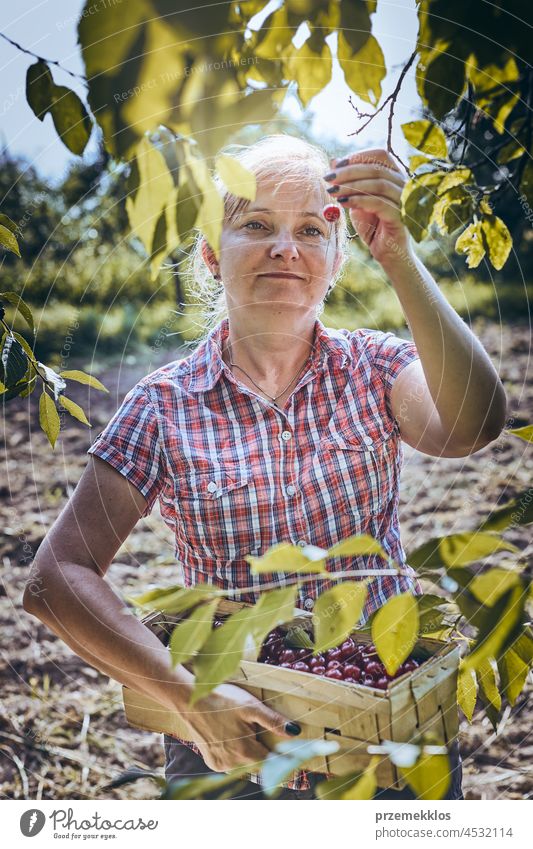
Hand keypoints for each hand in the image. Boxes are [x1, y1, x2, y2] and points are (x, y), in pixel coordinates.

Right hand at [183, 683, 297, 772]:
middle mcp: (233, 764)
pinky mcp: (211, 761)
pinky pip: (231, 761)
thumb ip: (273, 721)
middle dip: (262, 747)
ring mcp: (221, 764)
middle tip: (257, 729)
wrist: (190, 699)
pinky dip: (234, 752)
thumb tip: (295, 733)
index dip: (281, 751)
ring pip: (244, 761)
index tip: (286, 745)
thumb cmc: (222, 699)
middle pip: (258, 760)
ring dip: (248, 750)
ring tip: (242, 729)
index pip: (273, 760)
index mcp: (246, 752)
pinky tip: (230, 735)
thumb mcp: (251, 706)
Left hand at [325, 149, 412, 265]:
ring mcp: (405, 200)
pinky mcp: (401, 217)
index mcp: (396, 176)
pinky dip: (359, 201)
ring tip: (333, 191)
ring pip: (378, 184)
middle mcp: (404, 185)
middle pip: (377, 168)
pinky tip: (343, 203)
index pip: (380, 155)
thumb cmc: (374, 226)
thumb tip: (334, 161)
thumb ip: (349, 183)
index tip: (336, 165)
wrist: (387, 254)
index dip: (358, 156)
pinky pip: (379, 203)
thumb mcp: (357, 201)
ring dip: (352, 186)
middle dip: (349, 172)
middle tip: (329, 178)